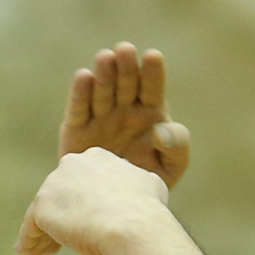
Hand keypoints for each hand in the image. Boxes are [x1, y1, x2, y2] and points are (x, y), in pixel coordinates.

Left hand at [15, 147, 170, 254]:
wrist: (133, 227)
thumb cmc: (148, 211)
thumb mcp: (150, 186)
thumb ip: (136, 183)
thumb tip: (139, 188)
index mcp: (97, 157)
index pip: (82, 179)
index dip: (82, 201)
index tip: (85, 219)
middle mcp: (72, 164)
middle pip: (60, 194)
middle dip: (62, 215)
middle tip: (63, 238)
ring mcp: (54, 184)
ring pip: (45, 211)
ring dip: (43, 231)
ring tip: (42, 252)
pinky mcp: (41, 207)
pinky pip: (31, 227)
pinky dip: (29, 240)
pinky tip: (29, 253)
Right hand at [59, 42, 190, 188]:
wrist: (115, 204)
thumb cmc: (148, 181)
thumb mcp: (172, 167)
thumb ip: (177, 146)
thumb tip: (161, 131)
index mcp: (150, 113)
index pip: (152, 88)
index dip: (152, 73)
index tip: (153, 57)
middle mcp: (124, 109)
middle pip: (126, 83)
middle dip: (127, 67)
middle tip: (126, 50)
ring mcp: (100, 117)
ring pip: (103, 91)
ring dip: (105, 74)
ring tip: (106, 57)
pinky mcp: (77, 128)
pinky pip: (79, 108)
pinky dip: (80, 93)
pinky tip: (84, 77)